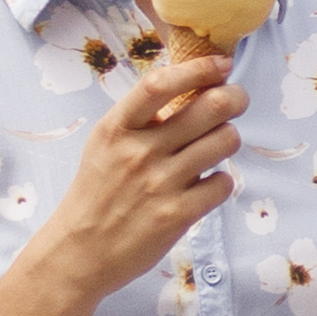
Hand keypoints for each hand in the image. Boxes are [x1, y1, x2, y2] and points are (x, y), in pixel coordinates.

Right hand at [37, 51, 242, 301]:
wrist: (79, 252)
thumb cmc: (97, 193)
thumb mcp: (106, 145)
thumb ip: (141, 118)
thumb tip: (189, 86)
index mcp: (117, 128)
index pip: (159, 84)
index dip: (198, 68)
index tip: (222, 64)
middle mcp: (139, 152)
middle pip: (209, 108)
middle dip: (234, 98)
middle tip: (236, 99)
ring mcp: (160, 184)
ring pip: (224, 142)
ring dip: (229, 139)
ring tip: (216, 145)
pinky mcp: (178, 215)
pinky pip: (223, 183)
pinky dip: (222, 181)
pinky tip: (207, 184)